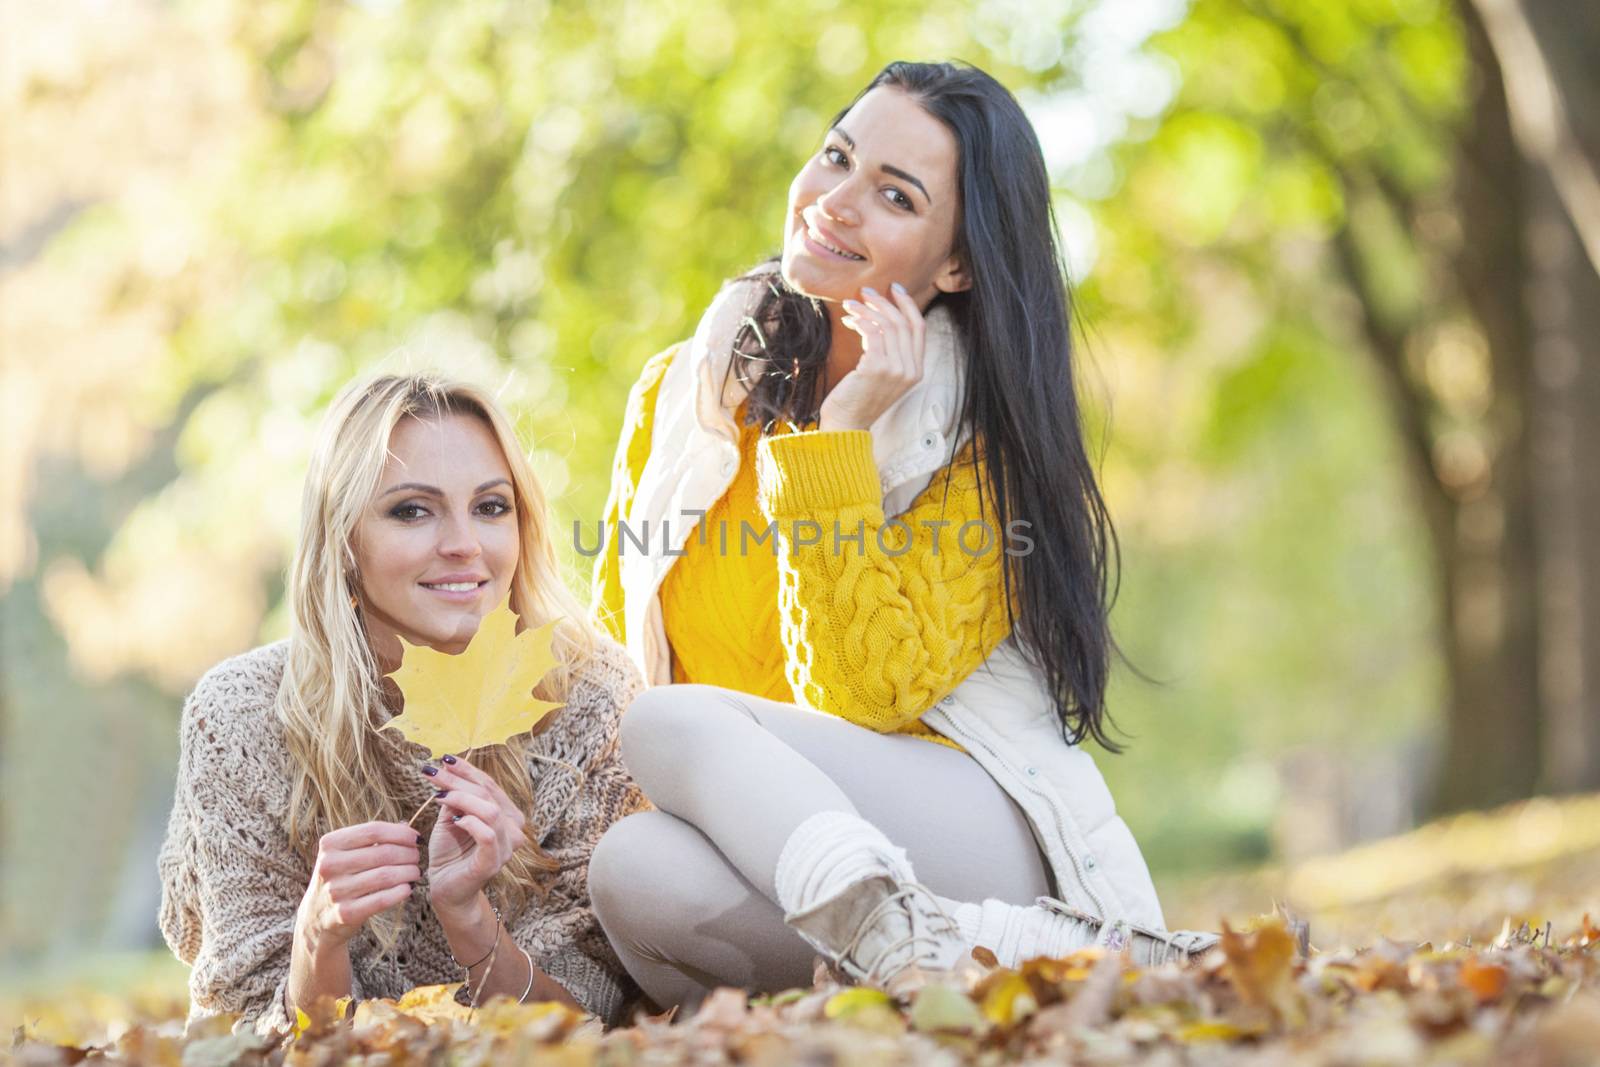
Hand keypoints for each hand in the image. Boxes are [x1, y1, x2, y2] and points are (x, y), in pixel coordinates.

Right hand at [296, 821, 420, 950]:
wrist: (316, 916)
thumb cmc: (341, 877)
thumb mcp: (346, 853)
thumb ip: (373, 838)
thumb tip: (406, 827)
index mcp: (330, 843)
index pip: (374, 830)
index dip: (401, 833)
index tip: (416, 838)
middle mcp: (330, 865)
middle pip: (384, 852)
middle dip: (409, 853)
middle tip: (417, 858)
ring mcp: (336, 890)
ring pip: (386, 875)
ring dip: (409, 872)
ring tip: (415, 872)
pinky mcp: (345, 913)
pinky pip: (382, 899)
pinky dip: (400, 892)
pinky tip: (407, 888)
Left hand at [422, 754, 528, 918]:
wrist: (446, 888)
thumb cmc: (450, 853)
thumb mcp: (451, 817)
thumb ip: (457, 797)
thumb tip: (449, 771)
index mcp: (507, 816)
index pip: (490, 785)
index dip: (468, 770)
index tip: (444, 759)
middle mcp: (513, 830)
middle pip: (488, 794)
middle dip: (458, 780)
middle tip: (431, 772)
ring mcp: (505, 847)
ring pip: (490, 810)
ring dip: (462, 798)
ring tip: (438, 796)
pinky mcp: (493, 862)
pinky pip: (487, 834)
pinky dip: (470, 822)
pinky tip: (454, 820)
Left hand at [820, 283, 926, 431]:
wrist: (846, 424)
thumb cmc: (859, 398)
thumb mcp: (883, 374)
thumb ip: (890, 352)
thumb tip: (881, 316)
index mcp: (916, 370)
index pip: (919, 327)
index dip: (908, 304)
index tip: (894, 289)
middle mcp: (910, 370)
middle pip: (902, 322)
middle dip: (883, 302)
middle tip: (864, 292)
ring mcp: (895, 370)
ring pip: (887, 325)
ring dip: (867, 310)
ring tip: (851, 305)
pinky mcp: (876, 368)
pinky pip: (872, 333)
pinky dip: (861, 321)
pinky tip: (850, 321)